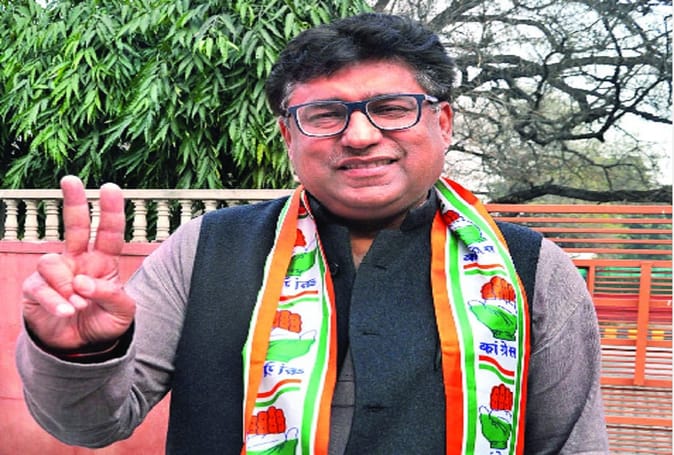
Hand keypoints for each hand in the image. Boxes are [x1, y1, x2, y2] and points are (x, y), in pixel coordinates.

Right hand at [21, 176, 134, 350]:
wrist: (80, 348)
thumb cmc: (104, 323)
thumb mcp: (122, 313)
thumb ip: (112, 296)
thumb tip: (85, 282)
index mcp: (104, 262)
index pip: (109, 232)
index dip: (111, 211)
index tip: (110, 188)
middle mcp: (78, 260)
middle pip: (74, 226)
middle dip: (73, 201)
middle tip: (71, 180)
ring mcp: (56, 273)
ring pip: (51, 260)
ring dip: (66, 283)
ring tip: (78, 304)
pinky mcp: (36, 289)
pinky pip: (41, 287)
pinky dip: (56, 301)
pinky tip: (68, 312)